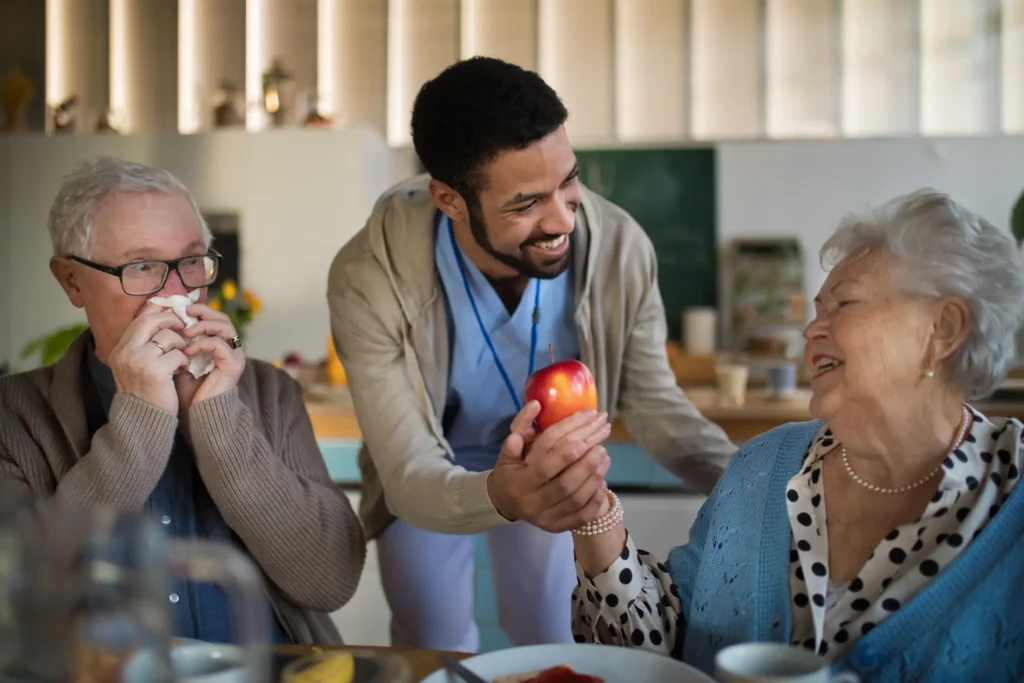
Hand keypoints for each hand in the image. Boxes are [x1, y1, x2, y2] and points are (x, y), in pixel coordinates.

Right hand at [108, 303, 188, 413]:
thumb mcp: (137, 365)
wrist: (143, 420)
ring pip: (168, 336)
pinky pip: (178, 354)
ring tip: (181, 356)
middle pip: (151, 320)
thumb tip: (163, 317)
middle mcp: (126, 352)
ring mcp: (139, 361)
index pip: (139, 318)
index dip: (158, 311)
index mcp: (120, 349)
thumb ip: (144, 344)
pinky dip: (184, 361)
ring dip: (181, 344)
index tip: (173, 312)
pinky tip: (182, 370)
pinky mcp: (155, 371)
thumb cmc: (146, 391)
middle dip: (172, 320)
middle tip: (184, 327)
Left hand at [175, 303, 245, 409]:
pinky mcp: (233, 365)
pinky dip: (202, 343)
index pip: (216, 318)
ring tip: (185, 332)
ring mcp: (235, 356)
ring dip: (203, 325)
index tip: (179, 309)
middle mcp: (232, 348)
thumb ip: (181, 341)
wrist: (197, 413)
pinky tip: (188, 351)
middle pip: (223, 318)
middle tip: (184, 312)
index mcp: (222, 345)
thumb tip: (165, 320)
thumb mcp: (182, 359)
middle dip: (203, 312)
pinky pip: (219, 344)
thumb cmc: (188, 389)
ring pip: (225, 327)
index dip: (200, 310)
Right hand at [487, 401, 612, 531]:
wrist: (505, 502)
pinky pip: (581, 516)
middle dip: (586, 465)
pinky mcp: (557, 527)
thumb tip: (535, 405)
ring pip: (575, 500)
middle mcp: (531, 503)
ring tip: (605, 457)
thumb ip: (519, 427)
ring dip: (594, 478)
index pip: (545, 467)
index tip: (585, 439)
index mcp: (518, 482)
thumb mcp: (508, 449)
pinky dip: (595, 499)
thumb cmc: (511, 470)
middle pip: (564, 485)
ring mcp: (545, 518)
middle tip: (602, 446)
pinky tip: (602, 481)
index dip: (566, 454)